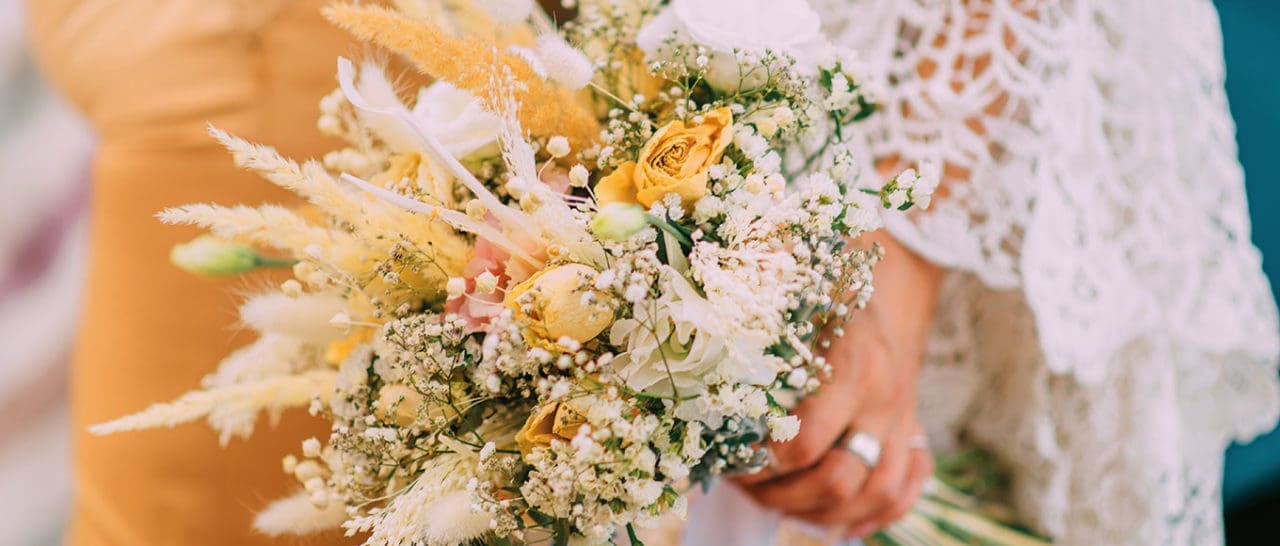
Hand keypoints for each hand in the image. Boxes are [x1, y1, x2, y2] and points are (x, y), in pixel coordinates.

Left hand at [731, 231, 941, 537]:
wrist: (887, 292)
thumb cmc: (824, 290)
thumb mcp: (792, 291)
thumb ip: (752, 304)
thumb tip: (694, 320)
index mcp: (852, 366)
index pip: (804, 443)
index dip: (759, 464)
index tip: (726, 458)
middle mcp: (885, 401)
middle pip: (840, 479)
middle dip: (783, 496)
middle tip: (743, 486)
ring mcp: (904, 423)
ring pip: (875, 494)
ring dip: (819, 512)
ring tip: (773, 502)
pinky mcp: (914, 437)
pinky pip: (905, 492)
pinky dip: (874, 516)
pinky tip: (835, 523)